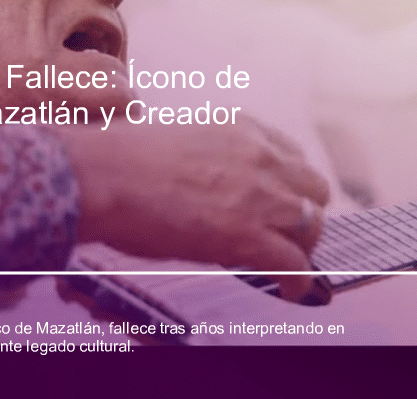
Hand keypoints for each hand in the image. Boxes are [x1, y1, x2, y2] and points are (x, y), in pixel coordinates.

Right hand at [57, 118, 328, 301]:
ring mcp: (259, 194)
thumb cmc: (120, 159)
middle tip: (288, 232)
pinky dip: (299, 280)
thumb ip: (210, 158)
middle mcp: (260, 155)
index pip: (292, 154)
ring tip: (291, 264)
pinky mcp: (248, 233)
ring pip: (312, 224)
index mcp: (241, 128)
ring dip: (303, 246)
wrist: (103, 174)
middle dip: (304, 212)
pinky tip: (292, 288)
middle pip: (313, 187)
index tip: (283, 199)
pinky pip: (296, 262)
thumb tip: (209, 188)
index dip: (291, 183)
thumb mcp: (181, 141)